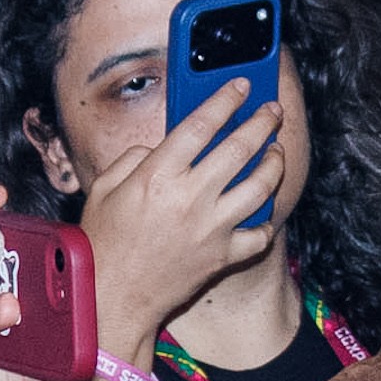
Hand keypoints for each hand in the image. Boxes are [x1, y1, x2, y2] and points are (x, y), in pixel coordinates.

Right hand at [75, 78, 287, 351]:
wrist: (113, 296)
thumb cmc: (104, 242)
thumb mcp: (105, 189)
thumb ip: (134, 158)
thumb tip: (162, 146)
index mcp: (159, 175)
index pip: (202, 124)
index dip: (225, 99)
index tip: (242, 85)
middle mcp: (191, 197)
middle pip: (240, 148)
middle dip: (263, 122)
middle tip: (273, 110)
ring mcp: (213, 228)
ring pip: (261, 186)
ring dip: (274, 164)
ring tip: (276, 152)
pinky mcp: (224, 256)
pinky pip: (259, 234)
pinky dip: (265, 221)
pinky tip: (263, 208)